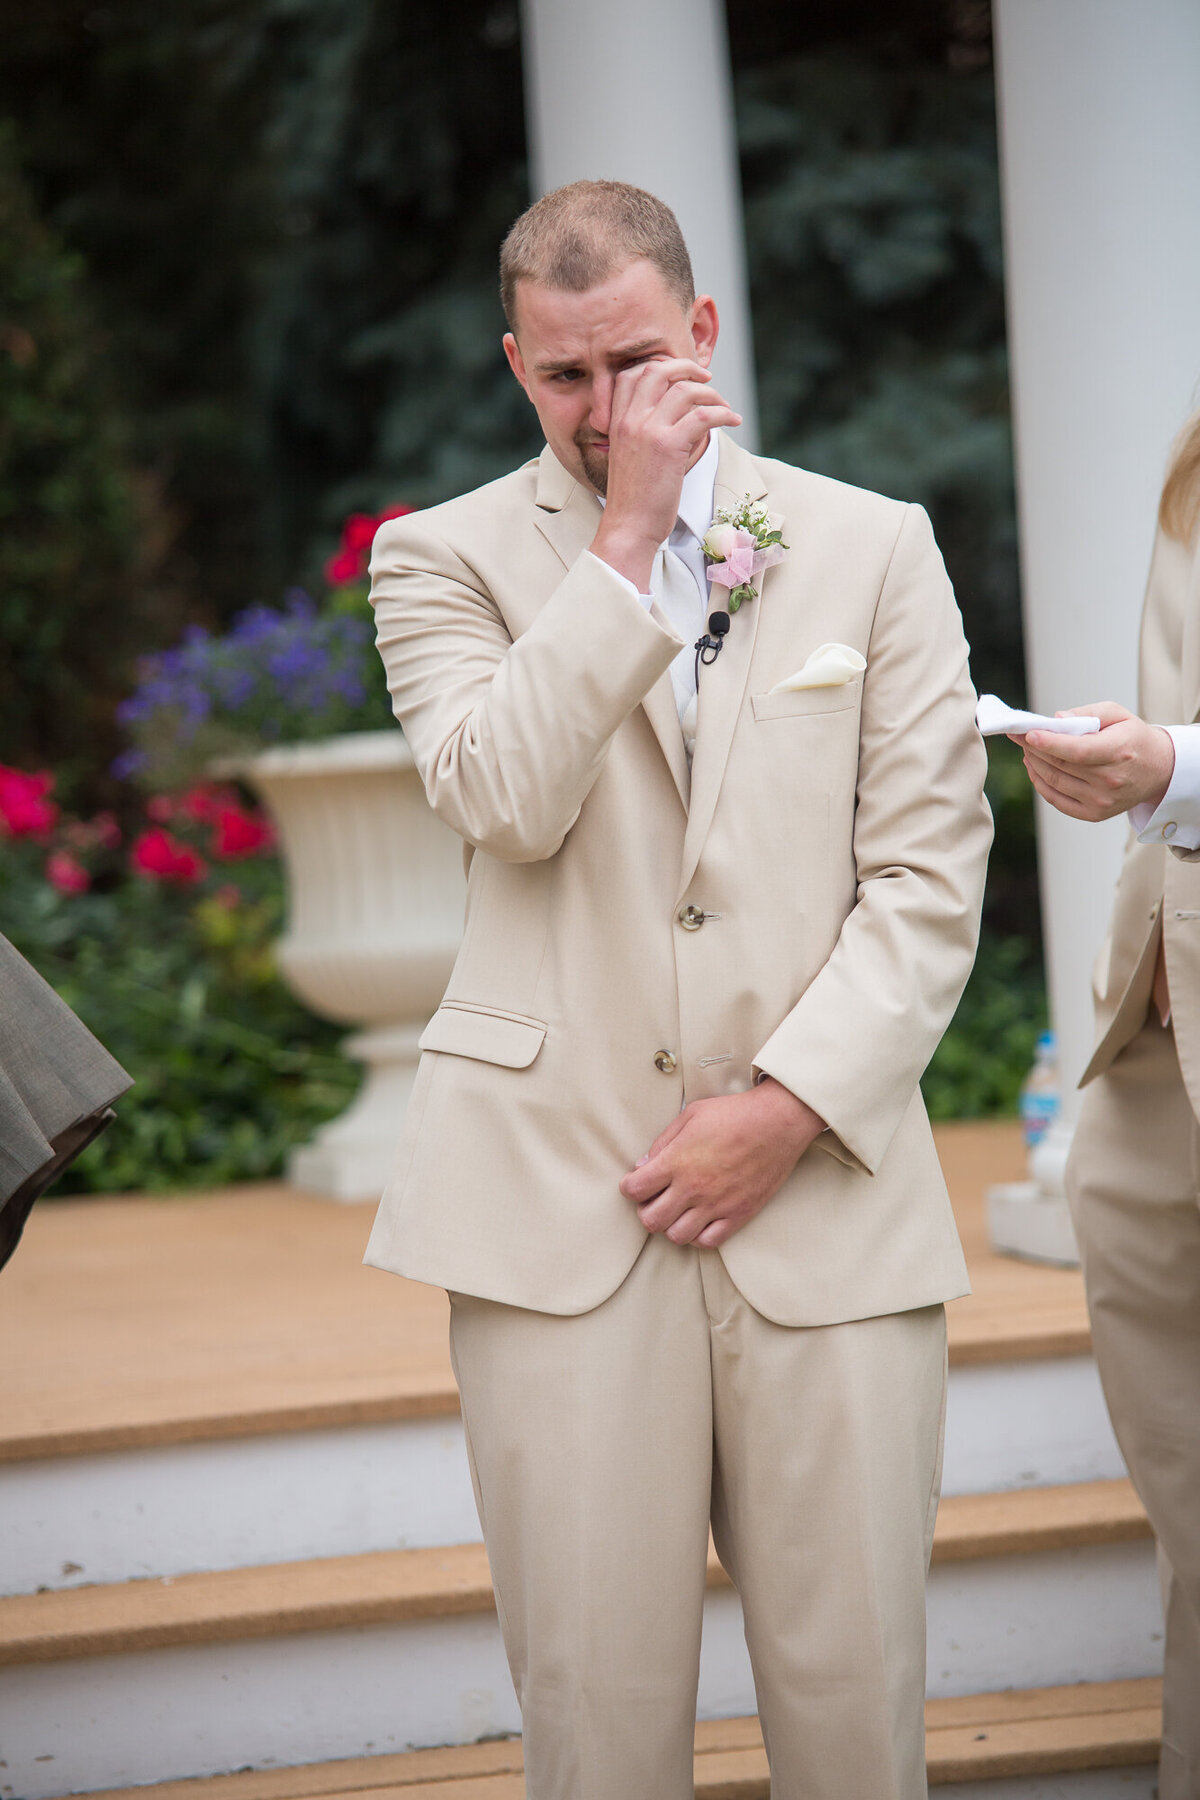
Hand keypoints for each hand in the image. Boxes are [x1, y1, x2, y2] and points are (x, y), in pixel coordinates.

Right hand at [591, 357, 740, 590]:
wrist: (628, 527)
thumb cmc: (634, 500)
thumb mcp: (631, 458)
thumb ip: (646, 434)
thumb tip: (681, 419)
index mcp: (618, 422)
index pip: (631, 375)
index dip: (658, 366)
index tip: (680, 375)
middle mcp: (630, 420)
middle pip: (658, 370)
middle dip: (686, 367)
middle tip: (706, 377)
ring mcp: (648, 431)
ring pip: (685, 390)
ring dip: (712, 394)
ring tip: (724, 407)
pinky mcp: (668, 446)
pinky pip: (703, 416)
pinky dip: (724, 414)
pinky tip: (733, 421)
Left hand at [619, 1077, 824, 1248]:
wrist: (777, 1123)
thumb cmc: (734, 1114)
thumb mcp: (690, 1115)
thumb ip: (663, 1142)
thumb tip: (643, 1166)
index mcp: (677, 1161)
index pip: (634, 1190)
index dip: (630, 1187)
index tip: (636, 1183)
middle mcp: (693, 1188)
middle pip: (651, 1221)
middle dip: (646, 1211)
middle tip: (654, 1199)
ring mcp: (716, 1204)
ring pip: (676, 1236)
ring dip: (671, 1225)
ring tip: (677, 1211)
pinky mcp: (738, 1214)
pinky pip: (708, 1241)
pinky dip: (698, 1236)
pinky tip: (700, 1220)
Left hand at [1011, 702, 1174, 821]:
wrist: (1159, 770)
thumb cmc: (1134, 738)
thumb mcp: (1118, 714)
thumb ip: (1087, 713)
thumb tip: (1056, 720)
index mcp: (1119, 752)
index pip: (1077, 751)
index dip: (1049, 743)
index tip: (1029, 733)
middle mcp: (1110, 780)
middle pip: (1060, 765)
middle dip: (1034, 749)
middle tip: (1019, 735)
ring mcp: (1101, 801)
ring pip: (1054, 782)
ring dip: (1034, 764)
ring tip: (1027, 749)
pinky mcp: (1094, 814)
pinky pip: (1057, 800)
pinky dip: (1040, 784)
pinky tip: (1034, 768)